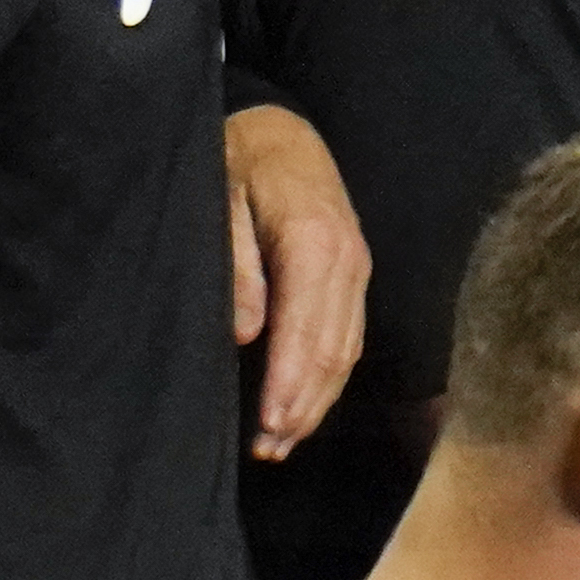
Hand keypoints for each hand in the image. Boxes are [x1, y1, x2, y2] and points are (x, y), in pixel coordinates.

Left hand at [222, 104, 368, 462]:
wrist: (279, 130)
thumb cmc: (238, 163)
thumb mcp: (221, 201)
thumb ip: (235, 264)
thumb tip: (245, 333)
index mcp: (312, 240)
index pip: (304, 327)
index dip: (286, 381)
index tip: (266, 423)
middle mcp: (346, 259)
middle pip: (331, 349)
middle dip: (301, 405)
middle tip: (268, 450)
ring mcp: (357, 269)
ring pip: (346, 351)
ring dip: (317, 402)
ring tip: (281, 443)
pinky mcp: (356, 276)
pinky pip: (350, 338)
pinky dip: (329, 379)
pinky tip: (304, 408)